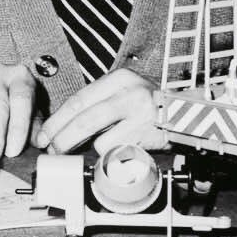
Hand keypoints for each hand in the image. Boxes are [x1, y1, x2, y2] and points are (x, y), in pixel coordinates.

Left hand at [34, 68, 165, 154]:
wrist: (192, 116)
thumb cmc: (151, 106)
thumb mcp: (124, 92)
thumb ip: (97, 103)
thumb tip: (61, 126)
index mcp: (119, 79)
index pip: (78, 100)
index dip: (57, 121)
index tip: (44, 135)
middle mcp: (130, 94)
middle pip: (84, 120)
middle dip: (63, 139)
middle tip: (53, 150)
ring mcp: (142, 116)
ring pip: (101, 141)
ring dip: (95, 149)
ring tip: (105, 145)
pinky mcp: (151, 139)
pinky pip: (120, 154)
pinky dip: (116, 157)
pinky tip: (125, 149)